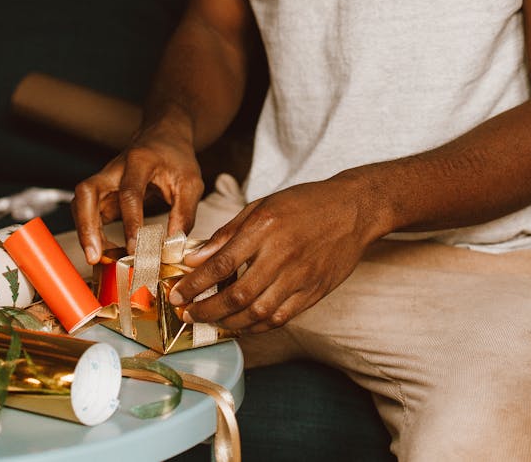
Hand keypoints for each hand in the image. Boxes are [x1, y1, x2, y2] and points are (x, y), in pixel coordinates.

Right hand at [72, 126, 204, 265]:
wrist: (164, 138)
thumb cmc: (176, 158)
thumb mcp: (190, 182)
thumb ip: (184, 214)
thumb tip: (172, 248)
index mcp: (139, 161)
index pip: (130, 193)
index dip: (131, 223)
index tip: (136, 250)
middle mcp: (114, 168)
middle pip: (87, 192)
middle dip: (87, 226)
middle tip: (94, 255)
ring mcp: (105, 180)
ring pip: (81, 203)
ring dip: (85, 232)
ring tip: (98, 258)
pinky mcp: (103, 193)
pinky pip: (88, 212)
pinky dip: (92, 233)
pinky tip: (106, 252)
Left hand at [168, 175, 371, 333]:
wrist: (353, 209)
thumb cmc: (305, 203)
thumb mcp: (262, 205)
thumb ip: (227, 234)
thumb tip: (196, 258)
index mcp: (265, 228)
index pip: (221, 263)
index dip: (195, 284)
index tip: (177, 294)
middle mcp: (281, 255)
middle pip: (236, 295)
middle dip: (206, 310)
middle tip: (188, 314)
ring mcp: (300, 277)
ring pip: (257, 313)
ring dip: (228, 324)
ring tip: (211, 322)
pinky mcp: (314, 292)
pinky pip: (280, 318)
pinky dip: (256, 326)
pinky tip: (242, 324)